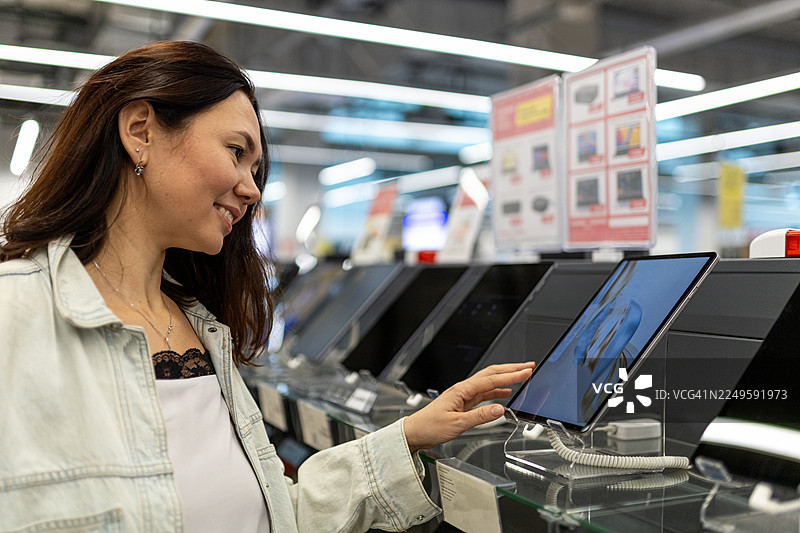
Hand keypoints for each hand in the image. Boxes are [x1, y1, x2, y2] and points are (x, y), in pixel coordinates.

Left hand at [403, 362, 534, 452]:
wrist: (415, 432)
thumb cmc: (430, 426)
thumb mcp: (457, 424)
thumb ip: (479, 417)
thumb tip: (499, 409)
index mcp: (461, 390)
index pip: (490, 380)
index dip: (510, 376)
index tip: (526, 371)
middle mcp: (463, 390)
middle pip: (491, 375)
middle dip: (511, 369)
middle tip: (528, 366)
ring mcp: (463, 395)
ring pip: (488, 383)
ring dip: (505, 379)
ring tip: (521, 376)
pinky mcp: (463, 403)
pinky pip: (484, 394)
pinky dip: (497, 391)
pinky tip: (505, 394)